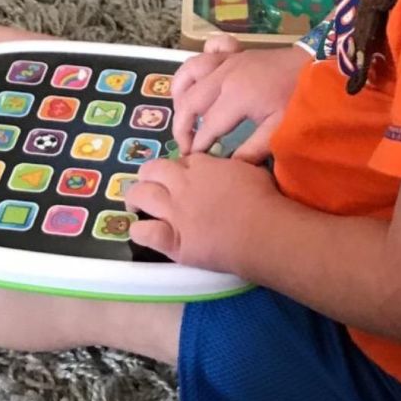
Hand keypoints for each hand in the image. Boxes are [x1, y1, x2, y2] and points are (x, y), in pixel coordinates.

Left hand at [125, 153, 278, 272]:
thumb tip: (229, 167)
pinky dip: (139, 230)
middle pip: (152, 170)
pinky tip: (141, 231)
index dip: (177, 168)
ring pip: (140, 195)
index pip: (179, 160)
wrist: (262, 232)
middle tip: (151, 185)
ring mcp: (174, 212)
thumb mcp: (251, 169)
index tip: (182, 176)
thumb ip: (233, 166)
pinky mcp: (172, 240)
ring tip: (136, 205)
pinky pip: (144, 231)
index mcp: (202, 166)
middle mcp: (182, 185)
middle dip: (148, 175)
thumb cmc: (265, 200)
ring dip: (135, 198)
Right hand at [172, 35, 310, 162]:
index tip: (194, 160)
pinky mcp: (232, 52)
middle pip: (189, 102)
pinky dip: (200, 61)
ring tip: (183, 113)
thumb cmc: (296, 97)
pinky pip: (207, 50)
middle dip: (181, 127)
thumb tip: (231, 166)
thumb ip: (253, 149)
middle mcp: (223, 76)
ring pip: (188, 73)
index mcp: (235, 97)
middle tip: (185, 145)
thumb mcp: (279, 128)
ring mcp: (226, 61)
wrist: (314, 63)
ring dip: (180, 93)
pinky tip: (202, 77)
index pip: (207, 126)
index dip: (197, 145)